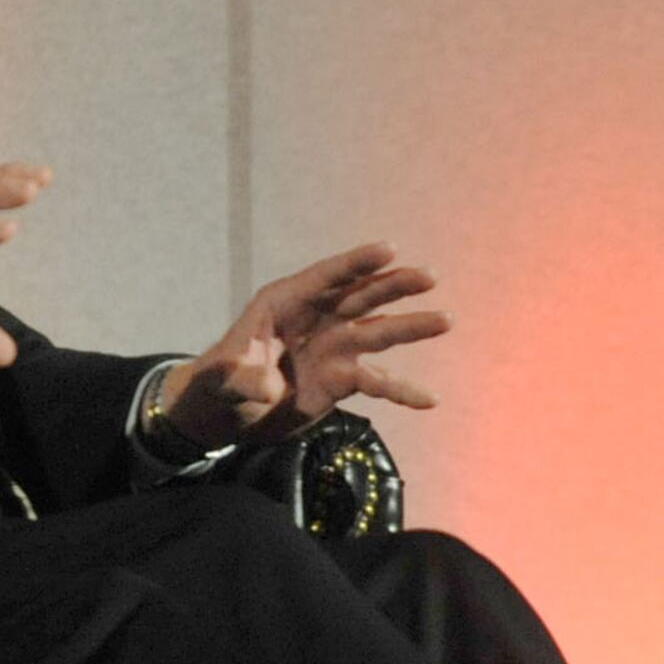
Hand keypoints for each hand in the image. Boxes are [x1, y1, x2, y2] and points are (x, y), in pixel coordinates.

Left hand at [152, 242, 450, 452]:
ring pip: (378, 332)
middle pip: (362, 296)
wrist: (226, 414)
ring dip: (411, 327)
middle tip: (429, 277)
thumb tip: (268, 386)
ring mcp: (333, 348)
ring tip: (445, 320)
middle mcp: (317, 318)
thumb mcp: (222, 379)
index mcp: (286, 302)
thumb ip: (241, 377)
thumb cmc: (218, 384)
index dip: (357, 263)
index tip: (389, 250)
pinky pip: (377, 382)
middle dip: (394, 285)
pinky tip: (429, 401)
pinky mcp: (342, 379)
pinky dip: (402, 391)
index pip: (326, 277)